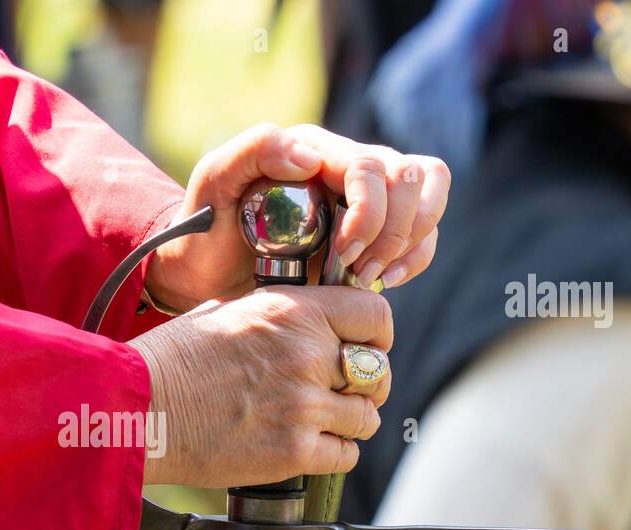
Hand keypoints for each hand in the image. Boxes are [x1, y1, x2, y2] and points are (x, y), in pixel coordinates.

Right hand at [127, 284, 391, 487]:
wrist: (139, 408)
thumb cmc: (170, 360)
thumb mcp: (226, 312)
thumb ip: (277, 316)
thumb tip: (304, 322)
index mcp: (294, 311)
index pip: (375, 314)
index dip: (377, 334)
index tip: (368, 346)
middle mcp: (307, 354)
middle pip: (377, 372)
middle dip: (365, 385)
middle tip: (342, 394)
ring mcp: (304, 405)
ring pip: (366, 418)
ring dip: (348, 423)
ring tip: (319, 424)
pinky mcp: (294, 452)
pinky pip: (346, 455)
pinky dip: (333, 454)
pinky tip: (306, 448)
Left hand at [145, 124, 450, 311]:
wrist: (203, 271)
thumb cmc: (204, 226)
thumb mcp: (213, 182)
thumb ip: (253, 150)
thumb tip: (312, 157)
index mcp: (315, 148)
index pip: (370, 166)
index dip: (370, 211)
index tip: (345, 252)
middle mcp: (347, 166)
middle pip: (410, 178)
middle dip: (394, 230)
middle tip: (357, 270)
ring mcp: (366, 198)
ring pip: (427, 197)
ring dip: (410, 242)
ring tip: (371, 276)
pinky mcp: (376, 230)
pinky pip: (422, 233)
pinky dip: (415, 257)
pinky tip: (386, 279)